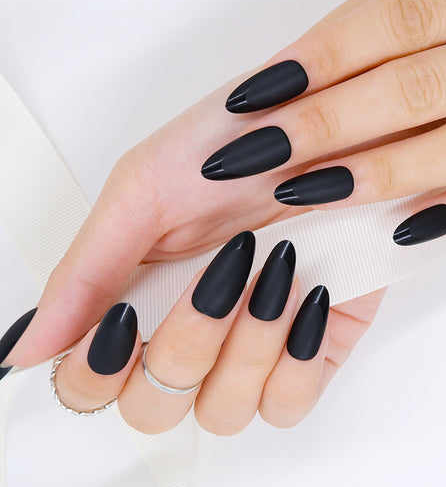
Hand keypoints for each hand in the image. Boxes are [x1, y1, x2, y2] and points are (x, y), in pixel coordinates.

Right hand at [1, 0, 445, 370]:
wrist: (318, 132)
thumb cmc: (231, 149)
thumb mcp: (145, 191)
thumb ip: (86, 272)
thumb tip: (27, 349)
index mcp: (136, 301)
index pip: (90, 384)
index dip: (96, 371)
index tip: (124, 317)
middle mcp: (187, 335)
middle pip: (156, 408)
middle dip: (185, 344)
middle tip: (220, 272)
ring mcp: (249, 351)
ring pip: (223, 412)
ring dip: (246, 345)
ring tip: (275, 269)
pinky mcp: (309, 351)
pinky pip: (291, 403)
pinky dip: (296, 360)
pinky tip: (306, 297)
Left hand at [202, 0, 445, 244]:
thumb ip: (362, 36)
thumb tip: (276, 84)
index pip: (395, 21)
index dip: (320, 61)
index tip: (254, 98)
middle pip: (418, 88)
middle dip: (329, 125)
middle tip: (262, 152)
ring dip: (379, 174)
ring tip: (308, 191)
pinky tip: (401, 228)